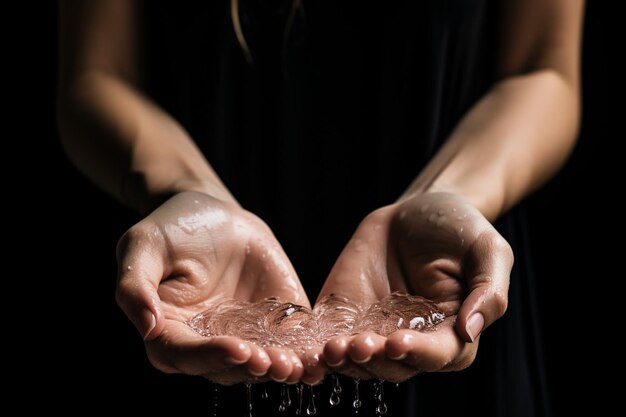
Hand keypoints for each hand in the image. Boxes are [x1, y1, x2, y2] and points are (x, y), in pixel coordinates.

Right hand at [115, 191, 313, 384]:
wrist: (213, 212)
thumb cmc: (169, 229)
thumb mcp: (142, 246)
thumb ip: (135, 286)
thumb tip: (148, 327)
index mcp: (169, 330)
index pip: (185, 354)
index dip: (210, 355)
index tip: (238, 350)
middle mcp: (206, 342)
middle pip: (227, 366)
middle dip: (252, 368)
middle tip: (276, 364)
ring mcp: (242, 334)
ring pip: (260, 361)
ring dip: (280, 367)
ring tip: (301, 367)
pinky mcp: (273, 323)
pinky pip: (288, 340)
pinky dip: (303, 351)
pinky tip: (320, 358)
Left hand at [317, 192, 512, 381]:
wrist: (414, 211)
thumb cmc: (458, 228)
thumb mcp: (487, 249)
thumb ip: (488, 290)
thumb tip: (470, 330)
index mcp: (453, 332)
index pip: (440, 354)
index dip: (419, 352)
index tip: (397, 341)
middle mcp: (414, 340)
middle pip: (396, 366)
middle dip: (376, 359)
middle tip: (357, 345)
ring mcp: (378, 332)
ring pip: (363, 362)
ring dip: (346, 361)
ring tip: (331, 348)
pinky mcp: (348, 319)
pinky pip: (334, 341)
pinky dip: (320, 352)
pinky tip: (310, 351)